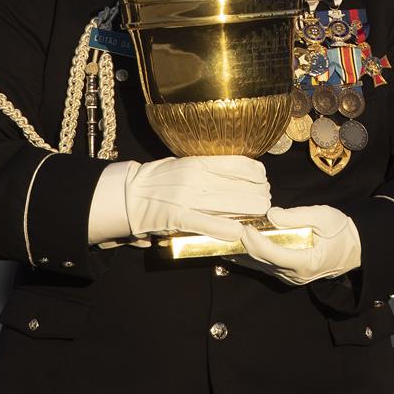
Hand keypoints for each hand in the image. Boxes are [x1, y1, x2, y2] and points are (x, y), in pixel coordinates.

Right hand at [123, 155, 269, 239]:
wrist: (129, 193)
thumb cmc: (159, 178)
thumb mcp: (185, 164)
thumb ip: (209, 168)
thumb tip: (240, 172)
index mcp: (199, 162)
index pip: (240, 165)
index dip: (258, 175)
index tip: (263, 182)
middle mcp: (196, 177)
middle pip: (241, 187)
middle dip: (258, 196)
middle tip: (264, 202)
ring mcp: (187, 198)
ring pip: (230, 205)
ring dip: (250, 212)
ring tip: (259, 214)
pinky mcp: (178, 217)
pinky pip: (207, 224)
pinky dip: (225, 229)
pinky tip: (238, 231)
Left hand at [236, 205, 361, 285]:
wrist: (353, 248)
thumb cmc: (340, 231)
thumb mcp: (324, 216)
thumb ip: (297, 216)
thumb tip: (271, 215)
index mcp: (306, 262)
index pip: (273, 254)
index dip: (255, 242)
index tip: (243, 228)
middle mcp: (295, 275)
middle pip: (261, 261)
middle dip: (242, 246)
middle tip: (226, 231)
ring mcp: (290, 278)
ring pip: (259, 267)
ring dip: (240, 254)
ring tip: (220, 242)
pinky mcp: (287, 275)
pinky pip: (263, 267)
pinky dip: (248, 258)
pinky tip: (233, 251)